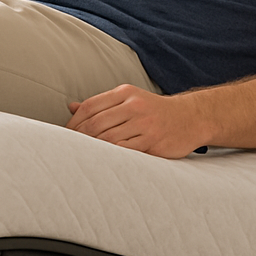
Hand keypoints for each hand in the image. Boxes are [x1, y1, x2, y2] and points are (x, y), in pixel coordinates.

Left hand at [66, 85, 209, 158]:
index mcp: (126, 93)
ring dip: (92, 150)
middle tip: (68, 150)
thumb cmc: (154, 111)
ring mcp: (145, 124)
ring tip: (81, 158)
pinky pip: (125, 151)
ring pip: (108, 139)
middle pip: (97, 123)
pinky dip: (110, 157)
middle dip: (79, 138)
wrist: (191, 118)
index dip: (74, 122)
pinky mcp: (153, 141)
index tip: (64, 135)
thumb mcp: (130, 99)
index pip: (91, 106)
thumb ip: (102, 104)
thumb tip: (71, 107)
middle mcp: (134, 106)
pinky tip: (102, 162)